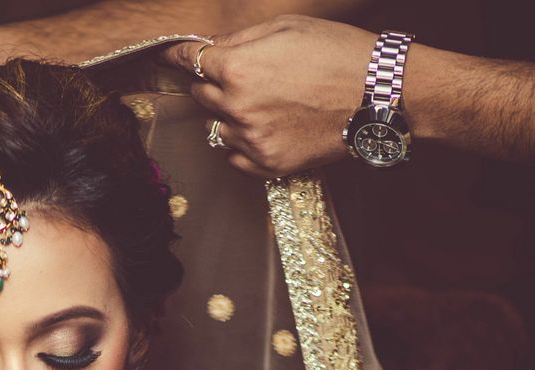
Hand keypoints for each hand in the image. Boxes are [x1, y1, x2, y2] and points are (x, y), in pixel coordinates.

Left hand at [160, 15, 385, 177]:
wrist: (377, 95)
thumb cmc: (337, 53)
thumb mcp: (287, 28)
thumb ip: (240, 40)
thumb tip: (210, 47)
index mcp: (237, 68)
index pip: (189, 61)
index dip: (178, 56)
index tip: (169, 56)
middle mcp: (237, 108)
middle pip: (201, 95)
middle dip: (213, 83)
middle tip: (242, 76)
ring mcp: (251, 141)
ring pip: (216, 129)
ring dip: (230, 116)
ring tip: (265, 104)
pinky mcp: (267, 165)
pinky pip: (234, 157)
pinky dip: (242, 144)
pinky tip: (268, 128)